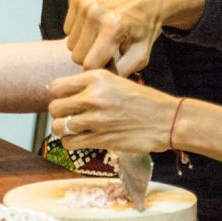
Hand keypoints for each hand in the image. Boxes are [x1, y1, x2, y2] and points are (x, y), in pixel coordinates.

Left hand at [48, 69, 176, 153]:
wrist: (167, 119)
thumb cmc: (142, 100)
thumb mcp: (116, 81)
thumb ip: (90, 84)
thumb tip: (58, 91)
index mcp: (96, 78)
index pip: (57, 86)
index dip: (58, 95)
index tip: (66, 99)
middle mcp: (94, 96)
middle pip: (54, 107)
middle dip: (60, 113)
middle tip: (70, 116)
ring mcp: (96, 119)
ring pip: (58, 127)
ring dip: (63, 130)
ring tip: (75, 129)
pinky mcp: (101, 139)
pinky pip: (70, 143)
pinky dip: (71, 142)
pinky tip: (81, 138)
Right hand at [64, 0, 166, 75]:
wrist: (146, 0)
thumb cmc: (143, 31)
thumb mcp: (140, 56)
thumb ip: (120, 73)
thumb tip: (98, 84)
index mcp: (113, 27)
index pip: (89, 65)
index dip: (99, 69)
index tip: (109, 64)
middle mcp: (96, 12)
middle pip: (77, 55)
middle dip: (90, 57)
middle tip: (107, 48)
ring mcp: (85, 2)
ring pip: (70, 43)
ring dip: (84, 44)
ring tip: (102, 35)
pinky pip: (67, 29)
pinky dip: (80, 30)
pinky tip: (95, 25)